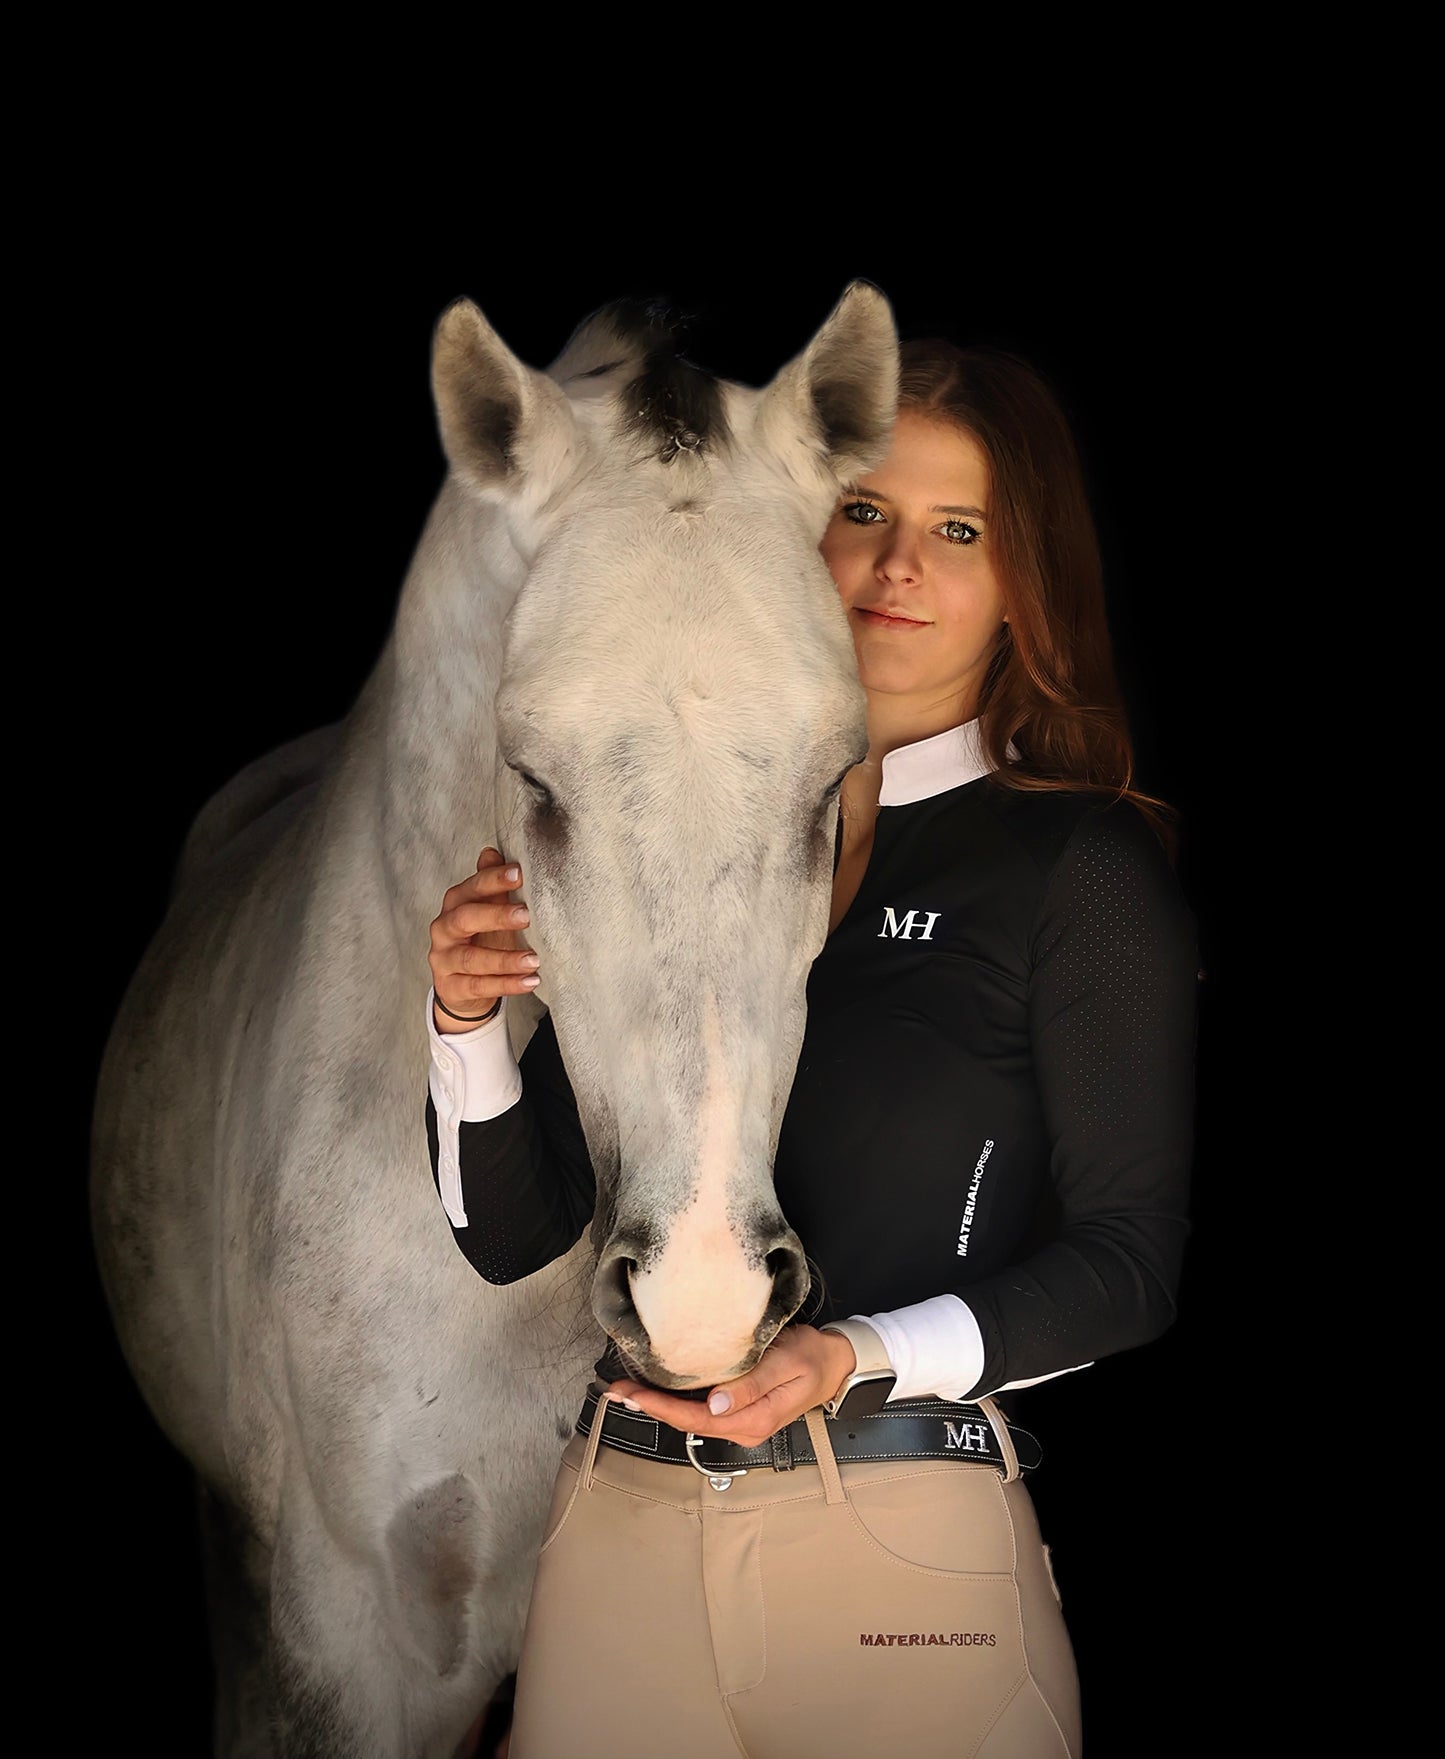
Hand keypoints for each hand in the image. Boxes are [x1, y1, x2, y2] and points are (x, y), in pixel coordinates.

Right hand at [428, 847, 539, 1032]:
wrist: (463, 986)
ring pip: (471, 959)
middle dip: (496, 916)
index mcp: (455, 904)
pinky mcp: (451, 987)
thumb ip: (491, 886)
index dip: (493, 880)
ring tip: (534, 960)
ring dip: (505, 959)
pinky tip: (529, 981)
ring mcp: (444, 959)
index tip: (520, 874)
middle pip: (465, 918)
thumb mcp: (487, 911)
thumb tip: (492, 851)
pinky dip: (506, 985)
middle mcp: (444, 929)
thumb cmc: (480, 940)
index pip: (472, 888)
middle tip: (527, 915)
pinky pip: (478, 986)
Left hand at [608, 1325, 856, 1448]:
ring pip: (691, 1415)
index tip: (630, 1393)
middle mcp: (741, 1426)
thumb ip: (752, 1385)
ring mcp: (739, 1420)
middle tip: (614, 1389)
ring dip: (659, 1402)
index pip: (695, 1417)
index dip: (659, 1407)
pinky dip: (676, 1398)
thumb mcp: (786, 1365)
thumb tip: (715, 1404)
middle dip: (650, 1405)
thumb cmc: (811, 1358)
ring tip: (627, 1388)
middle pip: (686, 1420)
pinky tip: (658, 1386)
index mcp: (751, 1420)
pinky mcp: (737, 1408)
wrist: (833, 1363)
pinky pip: (701, 1407)